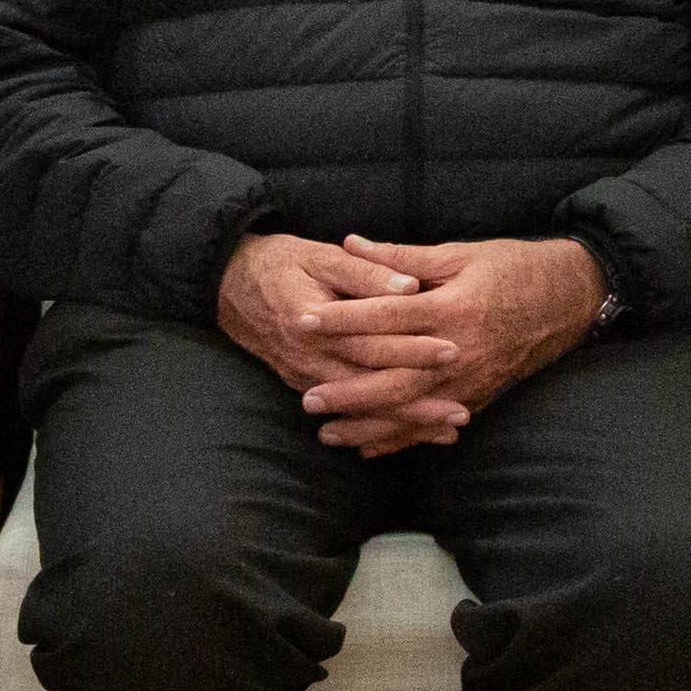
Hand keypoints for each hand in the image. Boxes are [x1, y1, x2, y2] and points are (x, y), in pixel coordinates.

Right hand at [218, 229, 437, 421]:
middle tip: (461, 413)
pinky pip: (345, 413)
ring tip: (447, 433)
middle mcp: (309, 358)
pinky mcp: (304, 384)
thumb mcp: (320, 255)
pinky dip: (377, 426)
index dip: (414, 348)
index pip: (374, 341)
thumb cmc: (279, 263)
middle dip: (418, 403)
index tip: (453, 351)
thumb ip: (365, 271)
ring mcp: (305, 377)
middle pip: (372, 387)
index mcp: (315, 322)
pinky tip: (409, 435)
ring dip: (404, 423)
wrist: (228, 285)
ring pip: (361, 408)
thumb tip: (409, 287)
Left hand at [290, 235, 602, 448]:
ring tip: (326, 431)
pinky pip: (432, 424)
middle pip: (394, 377)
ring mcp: (470, 381)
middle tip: (306, 397)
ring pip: (410, 410)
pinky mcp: (477, 396)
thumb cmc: (512, 269)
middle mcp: (460, 351)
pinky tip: (367, 446)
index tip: (302, 321)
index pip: (386, 317)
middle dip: (347, 391)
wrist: (568, 299)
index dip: (341, 319)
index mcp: (452, 309)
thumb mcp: (459, 254)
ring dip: (367, 425)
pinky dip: (399, 439)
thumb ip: (402, 258)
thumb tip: (351, 244)